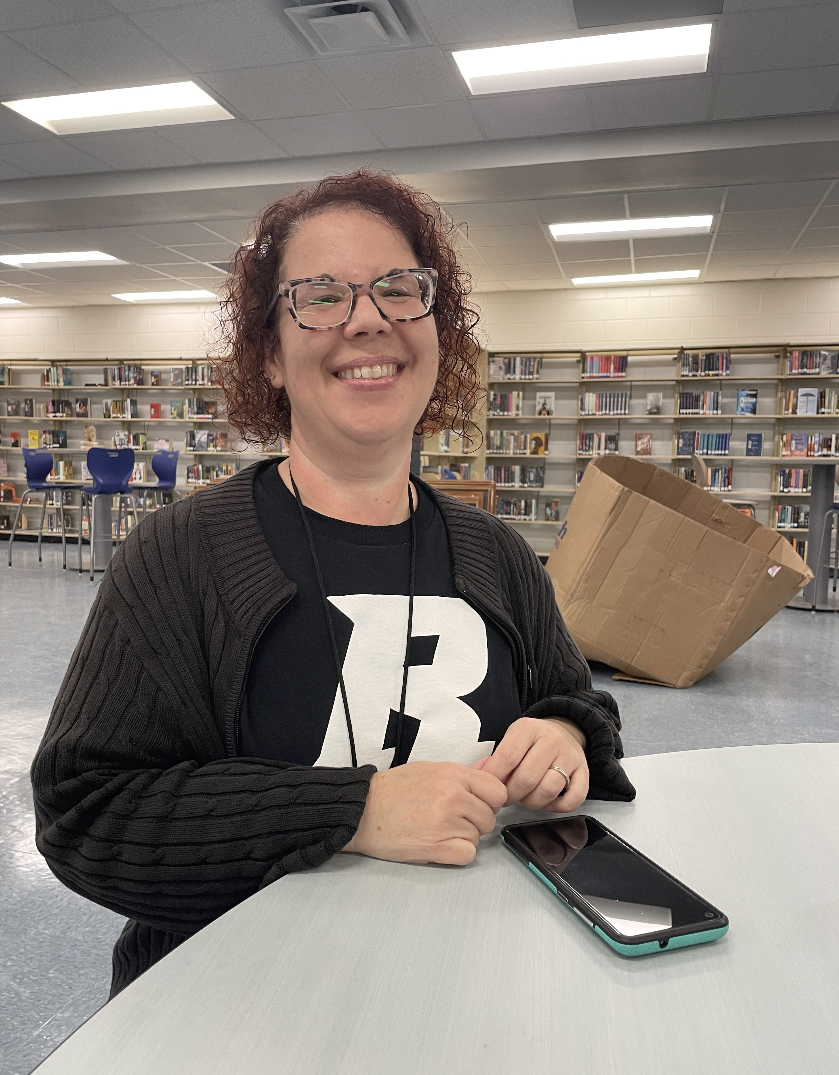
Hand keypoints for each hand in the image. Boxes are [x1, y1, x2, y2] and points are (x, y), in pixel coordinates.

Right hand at [343, 761, 506, 865]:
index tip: (476, 804)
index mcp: (453, 774)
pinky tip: (439, 845)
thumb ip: (464, 773)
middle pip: (489, 817)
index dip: (489, 801)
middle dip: (474, 821)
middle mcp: (453, 796)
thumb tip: (491, 767)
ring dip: (462, 837)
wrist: (362, 810)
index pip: (497, 791)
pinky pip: (467, 855)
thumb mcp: (430, 769)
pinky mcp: (436, 847)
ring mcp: (446, 822)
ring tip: (437, 829)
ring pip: (477, 837)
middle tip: (450, 819)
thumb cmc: (392, 790)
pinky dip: (456, 854)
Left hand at [470, 717, 587, 812]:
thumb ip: (495, 759)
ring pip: (549, 789)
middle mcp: (551, 740)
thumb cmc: (532, 740)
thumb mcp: (511, 739)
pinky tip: (548, 803)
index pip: (508, 757)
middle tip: (505, 798)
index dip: (495, 778)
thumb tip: (476, 777)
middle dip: (511, 795)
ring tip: (525, 798)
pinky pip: (575, 797)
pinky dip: (559, 806)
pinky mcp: (584, 771)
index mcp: (529, 729)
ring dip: (532, 802)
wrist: (564, 730)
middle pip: (527, 778)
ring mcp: (570, 756)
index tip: (488, 789)